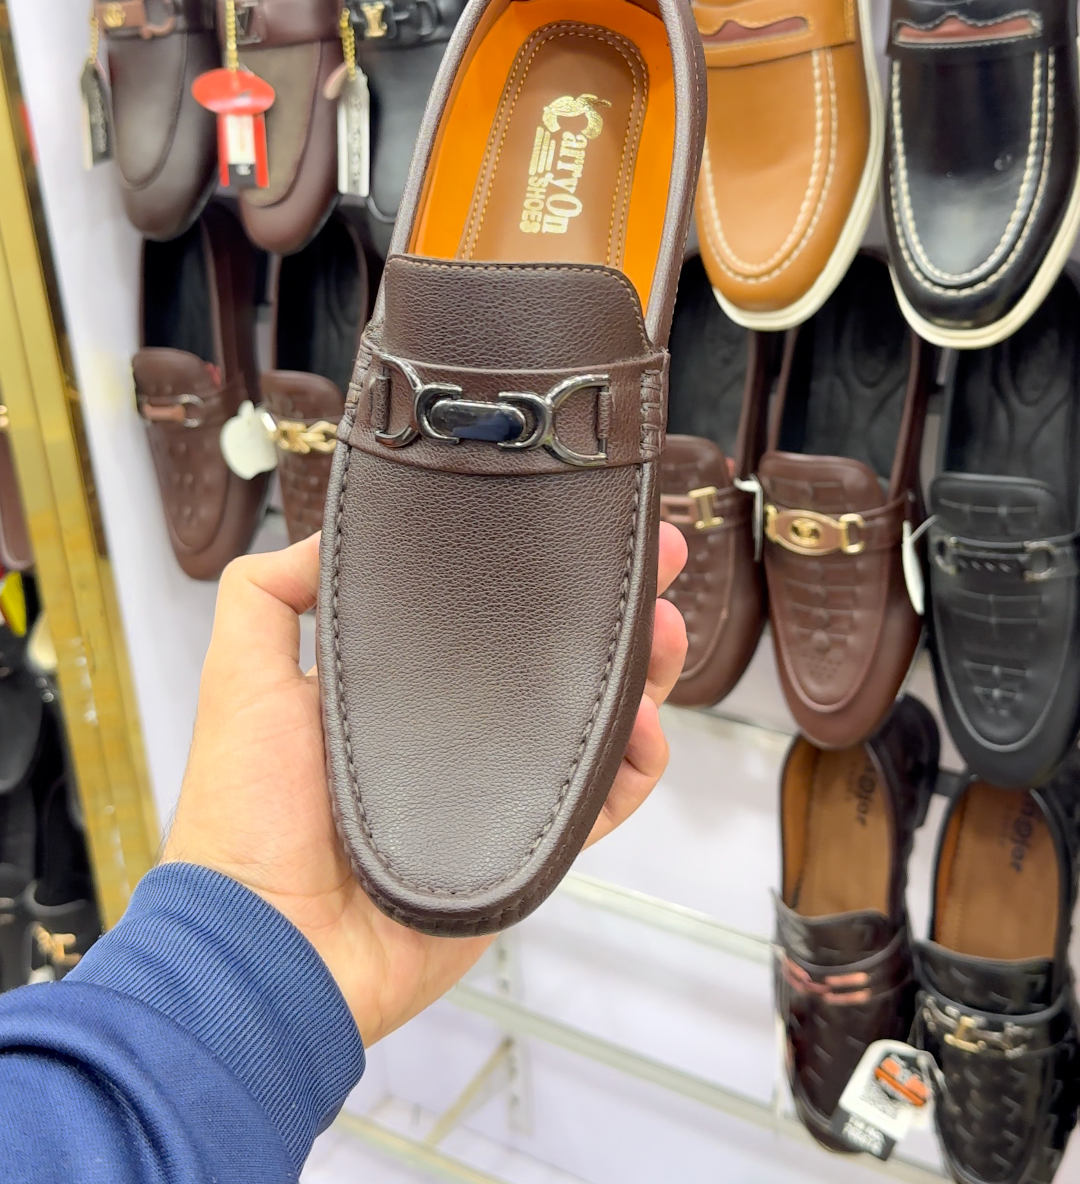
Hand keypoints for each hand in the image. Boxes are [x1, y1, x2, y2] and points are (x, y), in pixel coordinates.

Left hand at [162, 524, 687, 1045]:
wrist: (275, 947)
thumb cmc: (246, 817)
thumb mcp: (240, 677)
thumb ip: (268, 594)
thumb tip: (336, 528)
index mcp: (392, 686)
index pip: (476, 611)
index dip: (527, 568)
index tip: (568, 518)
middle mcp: (451, 730)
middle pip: (549, 656)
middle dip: (606, 604)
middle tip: (649, 560)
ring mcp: (492, 786)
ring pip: (588, 718)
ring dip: (637, 669)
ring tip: (660, 627)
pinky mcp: (523, 844)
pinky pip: (601, 803)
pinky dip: (635, 763)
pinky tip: (645, 724)